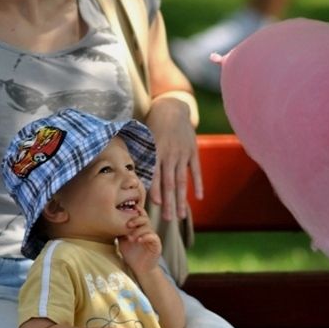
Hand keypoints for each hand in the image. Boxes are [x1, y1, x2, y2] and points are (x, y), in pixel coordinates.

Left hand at [118, 207, 161, 274]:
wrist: (140, 269)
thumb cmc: (130, 254)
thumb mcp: (122, 240)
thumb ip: (119, 230)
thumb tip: (110, 220)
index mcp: (140, 227)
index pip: (139, 214)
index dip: (133, 211)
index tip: (124, 213)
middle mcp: (147, 230)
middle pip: (144, 218)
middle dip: (135, 219)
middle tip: (128, 225)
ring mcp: (152, 236)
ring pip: (148, 227)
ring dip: (138, 231)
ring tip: (130, 238)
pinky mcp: (156, 244)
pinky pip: (153, 237)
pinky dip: (145, 237)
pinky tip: (138, 240)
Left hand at [145, 97, 202, 220]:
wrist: (172, 108)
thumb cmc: (152, 126)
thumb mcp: (142, 138)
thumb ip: (138, 156)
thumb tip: (129, 175)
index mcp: (155, 152)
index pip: (155, 175)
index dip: (156, 190)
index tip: (155, 205)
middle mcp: (169, 154)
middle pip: (169, 183)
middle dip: (169, 202)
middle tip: (168, 219)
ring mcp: (182, 154)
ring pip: (182, 181)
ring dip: (181, 199)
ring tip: (180, 215)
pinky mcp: (193, 152)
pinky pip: (196, 171)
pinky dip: (198, 184)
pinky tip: (199, 198)